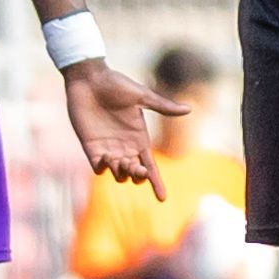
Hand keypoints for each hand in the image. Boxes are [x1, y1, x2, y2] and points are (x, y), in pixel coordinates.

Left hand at [65, 60, 179, 194]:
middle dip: (138, 175)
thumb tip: (189, 109)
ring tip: (118, 159)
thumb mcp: (141, 96)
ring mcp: (108, 147)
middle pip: (136, 173)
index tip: (162, 199)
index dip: (156, 182)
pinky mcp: (91, 146)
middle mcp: (125, 146)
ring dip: (121, 172)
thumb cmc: (116, 84)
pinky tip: (105, 158)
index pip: (151, 166)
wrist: (89, 79)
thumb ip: (162, 106)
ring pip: (118, 173)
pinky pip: (98, 167)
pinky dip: (103, 168)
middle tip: (135, 166)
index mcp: (140, 137)